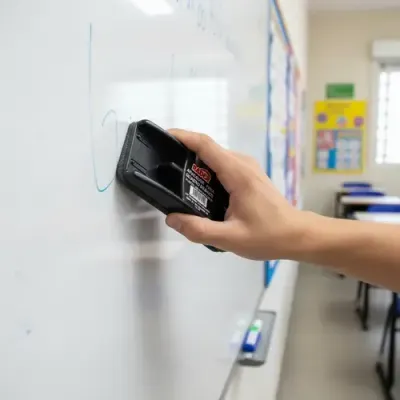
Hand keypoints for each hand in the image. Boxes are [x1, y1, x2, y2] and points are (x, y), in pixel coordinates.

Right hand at [166, 129, 305, 259]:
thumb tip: (172, 218)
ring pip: (215, 157)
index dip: (182, 137)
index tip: (162, 138)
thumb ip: (199, 230)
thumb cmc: (269, 236)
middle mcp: (243, 164)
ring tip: (176, 180)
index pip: (205, 144)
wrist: (297, 235)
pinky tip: (199, 189)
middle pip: (208, 148)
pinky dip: (207, 171)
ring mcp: (247, 167)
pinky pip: (223, 165)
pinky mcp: (249, 175)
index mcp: (238, 174)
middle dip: (183, 153)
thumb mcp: (231, 238)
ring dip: (195, 164)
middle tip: (163, 168)